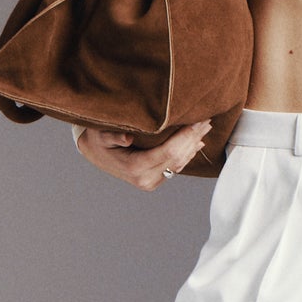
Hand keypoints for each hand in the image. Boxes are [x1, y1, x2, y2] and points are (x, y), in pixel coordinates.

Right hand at [74, 119, 213, 190]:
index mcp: (135, 168)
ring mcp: (152, 182)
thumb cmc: (97, 140)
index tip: (197, 120)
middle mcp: (146, 179)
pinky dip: (188, 153)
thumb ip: (113, 136)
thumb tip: (126, 138)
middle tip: (206, 119)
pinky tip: (197, 141)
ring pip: (180, 164)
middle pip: (178, 158)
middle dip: (193, 138)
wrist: (94, 155)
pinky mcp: (156, 180)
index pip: (169, 152)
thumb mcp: (100, 134)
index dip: (186, 136)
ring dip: (194, 144)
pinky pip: (177, 167)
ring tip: (205, 126)